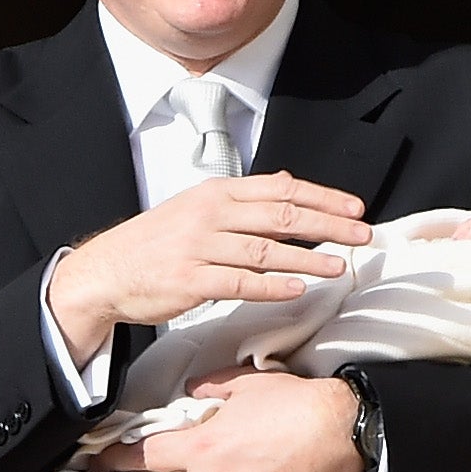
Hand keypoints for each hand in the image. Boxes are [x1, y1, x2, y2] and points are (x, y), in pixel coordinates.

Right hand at [45, 173, 370, 362]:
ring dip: (308, 259)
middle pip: (281, 216)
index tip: (354, 209)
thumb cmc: (157, 241)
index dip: (322, 198)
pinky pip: (239, 283)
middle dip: (328, 225)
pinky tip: (296, 288)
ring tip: (339, 266)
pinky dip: (271, 286)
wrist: (107, 270)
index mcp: (217, 193)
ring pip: (265, 250)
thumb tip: (287, 182)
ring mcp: (199, 248)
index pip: (281, 189)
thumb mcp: (198, 206)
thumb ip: (244, 198)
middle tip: (362, 235)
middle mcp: (210, 215)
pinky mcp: (190, 281)